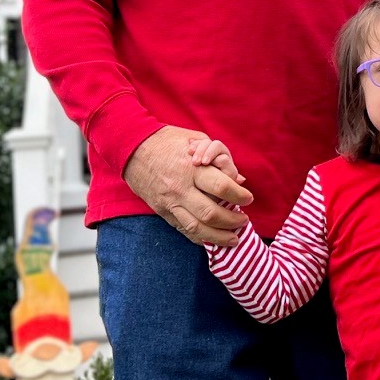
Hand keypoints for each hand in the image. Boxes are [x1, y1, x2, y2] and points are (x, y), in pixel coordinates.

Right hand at [124, 125, 252, 247]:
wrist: (131, 148)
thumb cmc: (167, 140)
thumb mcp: (196, 139)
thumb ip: (218, 158)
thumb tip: (238, 179)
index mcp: (191, 168)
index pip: (222, 186)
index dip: (239, 196)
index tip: (248, 198)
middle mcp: (180, 188)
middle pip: (212, 213)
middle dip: (233, 221)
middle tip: (244, 220)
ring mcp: (170, 202)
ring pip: (198, 228)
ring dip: (219, 236)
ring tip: (234, 238)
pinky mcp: (162, 211)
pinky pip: (183, 230)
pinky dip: (200, 238)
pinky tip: (213, 240)